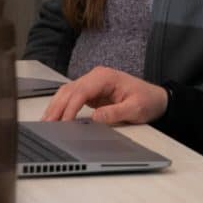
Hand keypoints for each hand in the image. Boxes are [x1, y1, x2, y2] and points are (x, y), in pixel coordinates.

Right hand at [41, 67, 167, 124]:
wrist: (157, 99)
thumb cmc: (148, 100)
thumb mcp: (136, 108)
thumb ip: (115, 113)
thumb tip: (96, 117)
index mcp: (106, 77)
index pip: (81, 91)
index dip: (71, 107)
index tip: (64, 122)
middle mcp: (96, 77)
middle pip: (69, 91)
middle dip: (57, 108)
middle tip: (47, 125)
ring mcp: (92, 84)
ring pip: (67, 93)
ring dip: (55, 107)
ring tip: (45, 123)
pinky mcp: (91, 92)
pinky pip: (71, 98)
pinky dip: (61, 107)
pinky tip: (54, 118)